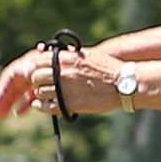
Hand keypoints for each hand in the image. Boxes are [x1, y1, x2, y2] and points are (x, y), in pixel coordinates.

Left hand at [0, 43, 126, 118]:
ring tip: (48, 96)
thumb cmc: (109, 69)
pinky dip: (41, 107)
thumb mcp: (88, 56)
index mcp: (66, 58)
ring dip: (41, 94)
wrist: (124, 83)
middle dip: (37, 82)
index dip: (37, 68)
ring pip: (40, 92)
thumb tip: (58, 54)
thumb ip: (70, 56)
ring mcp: (66, 88)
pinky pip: (47, 107)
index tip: (39, 72)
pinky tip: (42, 106)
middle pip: (36, 77)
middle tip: (42, 86)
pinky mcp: (70, 104)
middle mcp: (63, 72)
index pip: (39, 61)